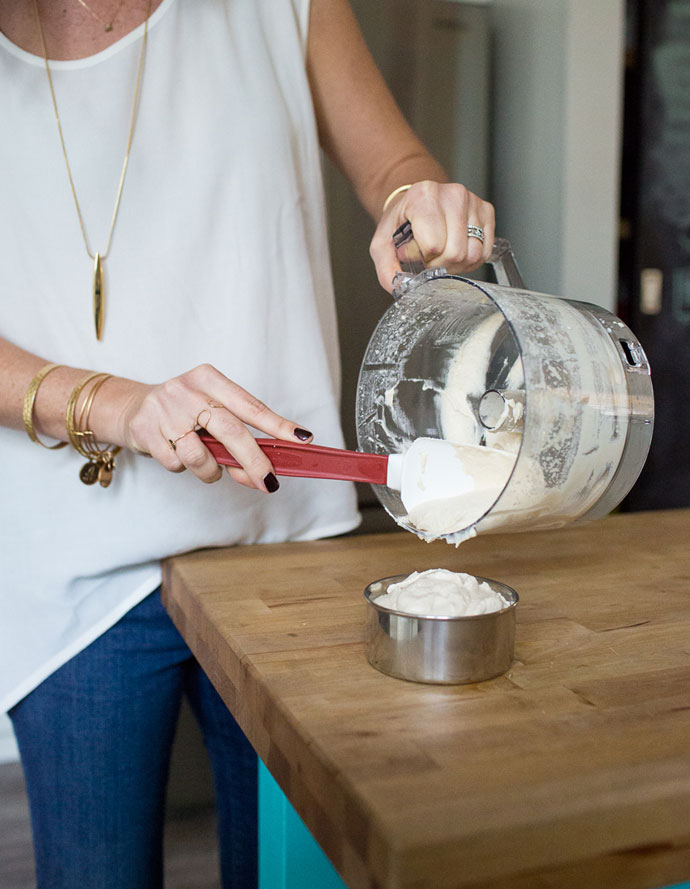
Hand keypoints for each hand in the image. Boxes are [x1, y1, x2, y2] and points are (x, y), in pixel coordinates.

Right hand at [103, 364, 312, 491]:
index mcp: (210, 379)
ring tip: (205, 463)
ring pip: (200, 455)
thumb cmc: (182, 412)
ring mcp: (165, 409)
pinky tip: (176, 453)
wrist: (131, 407)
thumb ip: (235, 436)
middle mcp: (188, 390)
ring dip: (210, 470)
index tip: (301, 439)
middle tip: (269, 482)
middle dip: (254, 461)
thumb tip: (263, 473)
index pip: (251, 406)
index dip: (278, 425)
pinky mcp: (146, 430)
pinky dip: (182, 468)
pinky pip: (176, 464)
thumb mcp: (209, 411)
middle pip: (231, 431)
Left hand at [369, 180, 495, 291]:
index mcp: (424, 195)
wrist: (416, 202)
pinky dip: (468, 261)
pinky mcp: (487, 211)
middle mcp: (453, 194)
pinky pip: (484, 252)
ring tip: (440, 256)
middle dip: (438, 265)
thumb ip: (385, 267)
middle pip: (455, 252)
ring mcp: (473, 201)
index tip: (412, 252)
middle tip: (427, 258)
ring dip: (454, 265)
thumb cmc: (402, 221)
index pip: (433, 245)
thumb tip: (396, 287)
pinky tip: (454, 252)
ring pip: (472, 254)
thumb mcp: (383, 243)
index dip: (422, 259)